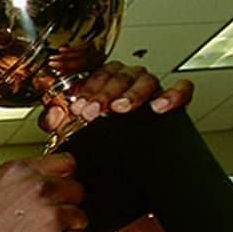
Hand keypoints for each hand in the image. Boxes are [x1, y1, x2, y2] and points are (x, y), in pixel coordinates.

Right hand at [0, 152, 86, 231]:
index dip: (63, 181)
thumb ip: (22, 184)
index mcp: (19, 172)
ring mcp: (49, 217)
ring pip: (80, 219)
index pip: (66, 163)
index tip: (59, 192)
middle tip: (43, 225)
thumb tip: (51, 182)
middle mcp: (37, 190)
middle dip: (65, 208)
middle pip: (77, 191)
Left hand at [40, 61, 193, 130]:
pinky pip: (182, 89)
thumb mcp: (71, 127)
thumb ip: (55, 120)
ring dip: (132, 94)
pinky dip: (173, 94)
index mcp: (104, 80)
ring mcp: (150, 88)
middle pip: (119, 77)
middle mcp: (128, 80)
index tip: (79, 107)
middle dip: (104, 94)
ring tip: (121, 108)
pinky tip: (160, 106)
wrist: (124, 156)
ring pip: (146, 80)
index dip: (87, 90)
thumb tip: (51, 116)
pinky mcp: (173, 99)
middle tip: (94, 111)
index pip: (96, 75)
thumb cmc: (96, 131)